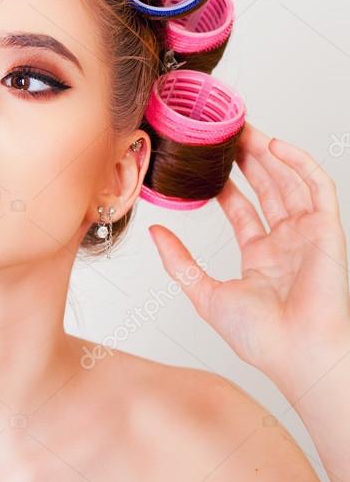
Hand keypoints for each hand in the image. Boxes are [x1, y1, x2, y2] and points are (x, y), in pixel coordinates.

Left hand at [148, 122, 349, 392]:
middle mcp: (286, 242)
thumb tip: (155, 232)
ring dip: (267, 153)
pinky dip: (298, 163)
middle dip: (245, 158)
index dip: (224, 182)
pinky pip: (317, 187)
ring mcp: (307, 235)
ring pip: (288, 181)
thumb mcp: (204, 293)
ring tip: (243, 128)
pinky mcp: (327, 230)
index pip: (241, 208)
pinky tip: (274, 145)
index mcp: (261, 257)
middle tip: (223, 132)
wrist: (294, 353)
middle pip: (266, 188)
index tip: (204, 160)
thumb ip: (179, 261)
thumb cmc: (260, 337)